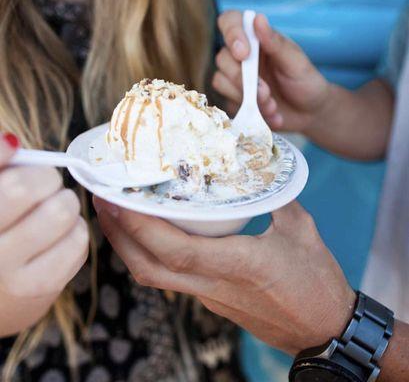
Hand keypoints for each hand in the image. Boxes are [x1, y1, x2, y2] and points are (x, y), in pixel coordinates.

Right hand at [0, 134, 88, 301]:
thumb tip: (13, 141)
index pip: (5, 181)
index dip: (15, 160)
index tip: (21, 155)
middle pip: (30, 192)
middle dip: (46, 182)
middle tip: (42, 187)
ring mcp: (10, 274)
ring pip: (62, 213)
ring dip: (65, 205)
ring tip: (52, 211)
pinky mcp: (41, 288)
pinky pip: (78, 241)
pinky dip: (75, 230)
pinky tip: (59, 235)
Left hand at [95, 198, 355, 354]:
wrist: (321, 329)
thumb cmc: (316, 281)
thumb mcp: (301, 229)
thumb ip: (275, 197)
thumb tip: (258, 172)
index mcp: (238, 264)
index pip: (175, 251)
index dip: (140, 228)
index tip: (118, 200)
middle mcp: (215, 283)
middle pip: (149, 269)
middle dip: (118, 237)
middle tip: (103, 202)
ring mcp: (209, 295)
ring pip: (154, 276)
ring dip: (128, 247)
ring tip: (117, 215)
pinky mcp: (211, 298)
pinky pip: (169, 278)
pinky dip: (150, 255)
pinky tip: (151, 233)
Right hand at [213, 11, 330, 132]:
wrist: (309, 113)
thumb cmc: (305, 81)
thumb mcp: (295, 61)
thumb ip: (275, 43)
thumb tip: (257, 19)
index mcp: (256, 39)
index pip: (230, 22)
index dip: (232, 35)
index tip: (244, 54)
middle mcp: (242, 57)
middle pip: (222, 59)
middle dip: (242, 79)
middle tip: (266, 93)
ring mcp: (236, 80)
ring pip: (221, 82)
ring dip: (247, 98)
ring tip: (272, 107)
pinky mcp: (235, 100)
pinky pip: (229, 104)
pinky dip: (250, 113)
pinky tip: (272, 117)